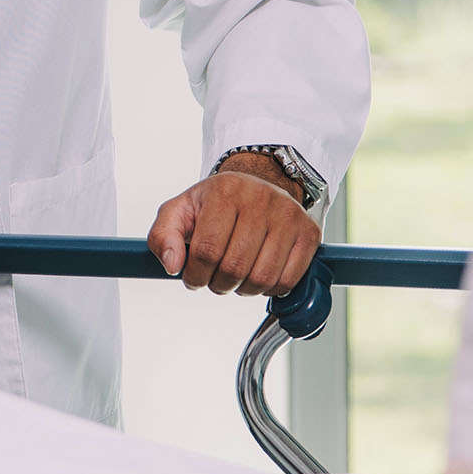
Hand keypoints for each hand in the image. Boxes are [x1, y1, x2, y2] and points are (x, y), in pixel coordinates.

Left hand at [145, 154, 318, 294]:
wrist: (257, 183)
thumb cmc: (215, 202)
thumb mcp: (179, 211)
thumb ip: (163, 236)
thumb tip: (172, 265)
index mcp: (225, 191)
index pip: (206, 250)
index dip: (195, 275)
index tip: (193, 277)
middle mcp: (260, 199)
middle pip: (234, 268)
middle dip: (218, 284)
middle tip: (214, 279)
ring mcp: (289, 216)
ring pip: (262, 278)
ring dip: (243, 290)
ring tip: (235, 278)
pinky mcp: (309, 233)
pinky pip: (288, 281)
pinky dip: (269, 290)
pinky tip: (258, 275)